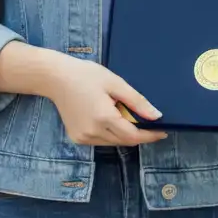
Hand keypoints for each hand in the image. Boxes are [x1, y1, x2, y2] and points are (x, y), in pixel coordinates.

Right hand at [45, 56, 167, 147]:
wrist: (55, 77)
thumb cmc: (86, 75)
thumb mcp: (114, 82)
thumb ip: (136, 101)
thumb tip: (157, 116)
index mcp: (104, 118)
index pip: (133, 136)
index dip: (149, 135)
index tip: (163, 131)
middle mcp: (93, 133)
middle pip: (124, 140)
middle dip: (137, 133)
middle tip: (145, 120)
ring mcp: (84, 138)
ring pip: (112, 142)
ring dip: (123, 133)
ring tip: (123, 114)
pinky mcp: (77, 138)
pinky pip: (100, 141)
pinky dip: (109, 133)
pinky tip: (107, 118)